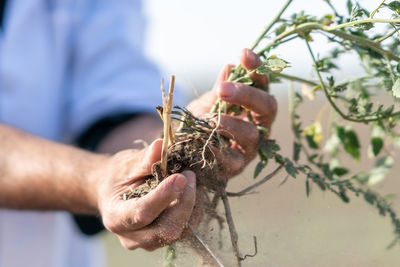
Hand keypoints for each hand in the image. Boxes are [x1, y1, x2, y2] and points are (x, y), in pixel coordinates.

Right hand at [94, 139, 195, 250]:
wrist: (114, 193)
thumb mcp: (126, 164)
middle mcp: (131, 237)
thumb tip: (161, 145)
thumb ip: (144, 159)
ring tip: (191, 181)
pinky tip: (191, 192)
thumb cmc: (119, 177)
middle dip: (184, 202)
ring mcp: (148, 243)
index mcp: (116, 217)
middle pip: (166, 229)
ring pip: (179, 232)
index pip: (142, 213)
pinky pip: (185, 231)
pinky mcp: (164, 240)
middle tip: (189, 175)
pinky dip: (193, 211)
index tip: (180, 177)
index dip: (164, 197)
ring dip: (191, 206)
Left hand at [187, 48, 276, 178]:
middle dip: (247, 95)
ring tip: (209, 119)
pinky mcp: (236, 167)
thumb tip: (230, 67)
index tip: (243, 53)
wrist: (184, 151)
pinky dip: (218, 149)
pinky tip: (205, 141)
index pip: (263, 84)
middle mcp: (258, 125)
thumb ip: (220, 89)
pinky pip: (233, 160)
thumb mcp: (207, 103)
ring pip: (252, 134)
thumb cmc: (200, 123)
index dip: (257, 68)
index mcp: (254, 105)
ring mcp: (250, 148)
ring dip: (230, 123)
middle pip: (267, 107)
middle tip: (223, 89)